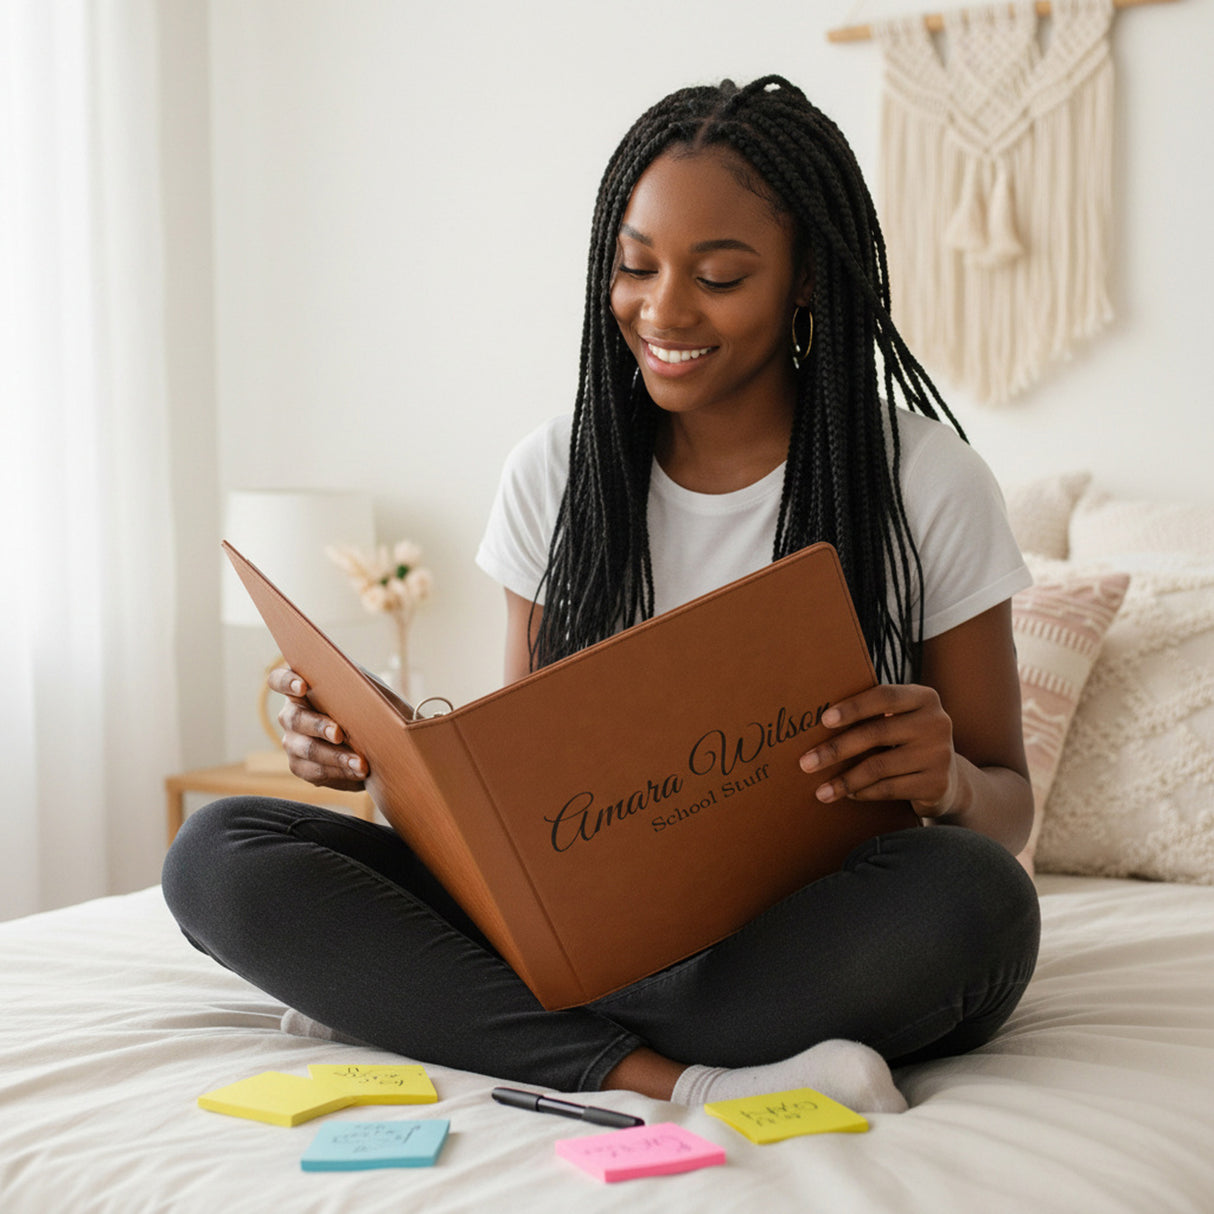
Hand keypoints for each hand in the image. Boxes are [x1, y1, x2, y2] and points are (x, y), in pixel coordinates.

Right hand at [269, 664, 368, 790]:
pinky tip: (358, 772)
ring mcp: (292, 742)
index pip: (279, 680)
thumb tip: (357, 683)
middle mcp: (291, 715)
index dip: (286, 682)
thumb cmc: (368, 705)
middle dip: (319, 726)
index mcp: (301, 689)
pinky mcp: (301, 766)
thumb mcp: (364, 689)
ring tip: (360, 763)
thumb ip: (355, 682)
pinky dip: (340, 773)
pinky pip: (315, 772)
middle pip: (295, 718)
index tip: (303, 687)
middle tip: (339, 734)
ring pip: (307, 749)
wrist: (379, 738)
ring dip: (336, 757)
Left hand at [798, 683, 958, 816]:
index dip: (853, 707)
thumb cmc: (906, 741)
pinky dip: (863, 792)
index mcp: (924, 698)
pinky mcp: (937, 784)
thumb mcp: (899, 720)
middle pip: (876, 733)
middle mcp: (937, 722)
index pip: (885, 696)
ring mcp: (940, 754)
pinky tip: (847, 794)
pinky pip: (889, 789)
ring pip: (879, 766)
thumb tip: (818, 722)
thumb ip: (872, 714)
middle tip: (806, 763)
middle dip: (836, 749)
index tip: (823, 720)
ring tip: (820, 790)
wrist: (946, 779)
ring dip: (844, 780)